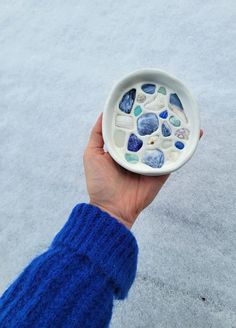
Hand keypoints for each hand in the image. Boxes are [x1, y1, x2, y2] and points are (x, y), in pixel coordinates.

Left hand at [83, 113, 202, 228]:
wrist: (112, 208)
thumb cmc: (99, 182)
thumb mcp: (92, 154)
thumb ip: (97, 134)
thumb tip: (104, 112)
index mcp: (123, 147)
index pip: (133, 127)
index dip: (139, 114)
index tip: (146, 99)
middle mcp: (138, 153)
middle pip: (151, 133)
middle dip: (159, 120)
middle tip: (169, 104)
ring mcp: (151, 162)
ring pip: (165, 143)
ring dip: (176, 131)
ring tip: (184, 116)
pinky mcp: (162, 172)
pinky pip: (174, 158)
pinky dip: (184, 147)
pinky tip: (194, 134)